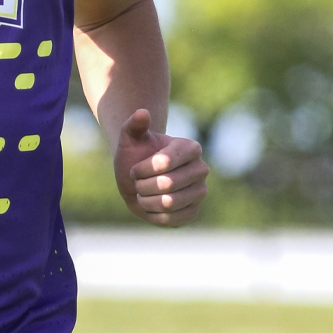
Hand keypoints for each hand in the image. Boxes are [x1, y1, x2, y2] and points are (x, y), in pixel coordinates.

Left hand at [113, 109, 208, 225]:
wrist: (140, 177)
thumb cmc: (136, 154)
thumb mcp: (131, 138)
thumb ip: (135, 124)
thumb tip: (142, 112)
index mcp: (191, 147)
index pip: (164, 162)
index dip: (142, 169)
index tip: (135, 168)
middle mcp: (201, 169)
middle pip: (167, 184)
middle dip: (143, 186)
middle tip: (138, 183)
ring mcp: (200, 192)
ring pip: (169, 203)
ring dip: (146, 200)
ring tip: (143, 194)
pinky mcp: (194, 212)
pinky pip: (172, 220)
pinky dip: (153, 215)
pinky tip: (150, 206)